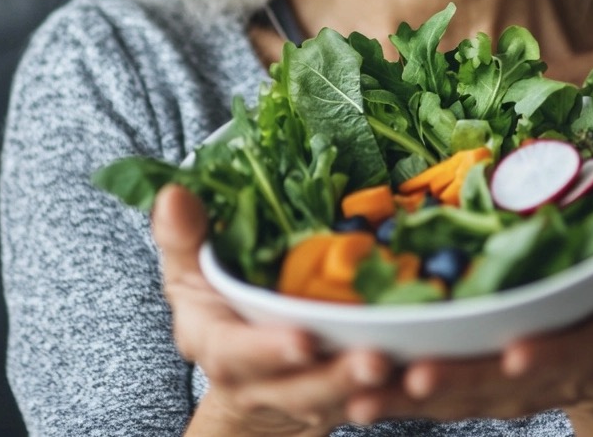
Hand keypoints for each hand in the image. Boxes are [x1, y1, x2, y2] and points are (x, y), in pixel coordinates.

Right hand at [151, 185, 392, 435]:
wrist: (241, 362)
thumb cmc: (217, 298)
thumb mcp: (191, 264)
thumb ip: (182, 235)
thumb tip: (174, 193)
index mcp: (215, 342)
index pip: (236, 354)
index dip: (268, 351)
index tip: (304, 340)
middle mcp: (254, 377)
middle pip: (295, 386)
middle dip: (333, 377)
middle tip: (374, 358)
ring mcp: (295, 391)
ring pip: (332, 399)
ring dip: (365, 386)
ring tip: (400, 365)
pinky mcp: (332, 394)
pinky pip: (360, 398)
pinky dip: (388, 391)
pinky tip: (419, 375)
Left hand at [345, 148, 592, 433]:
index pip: (579, 352)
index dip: (554, 357)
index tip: (521, 356)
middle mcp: (553, 367)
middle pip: (504, 386)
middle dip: (460, 385)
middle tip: (410, 374)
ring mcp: (514, 381)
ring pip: (462, 398)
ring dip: (411, 398)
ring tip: (361, 387)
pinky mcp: (483, 381)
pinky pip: (438, 392)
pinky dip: (397, 395)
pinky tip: (352, 388)